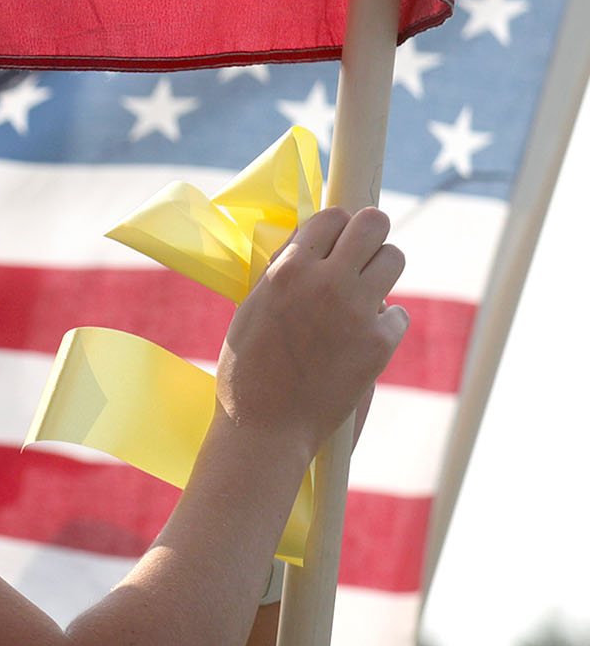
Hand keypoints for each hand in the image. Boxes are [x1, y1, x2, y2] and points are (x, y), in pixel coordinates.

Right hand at [215, 207, 406, 457]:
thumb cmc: (249, 370)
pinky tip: (361, 339)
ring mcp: (356, 311)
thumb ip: (284, 274)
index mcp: (287, 271)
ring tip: (365, 291)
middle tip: (364, 249)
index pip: (330, 218)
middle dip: (371, 232)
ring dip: (381, 270)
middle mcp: (325, 282)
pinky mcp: (379, 343)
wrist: (265, 427)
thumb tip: (310, 246)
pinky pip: (396, 313)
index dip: (337, 226)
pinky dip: (383, 324)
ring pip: (394, 259)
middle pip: (373, 224)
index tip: (338, 237)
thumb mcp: (253, 308)